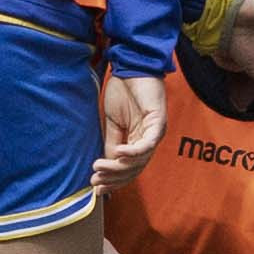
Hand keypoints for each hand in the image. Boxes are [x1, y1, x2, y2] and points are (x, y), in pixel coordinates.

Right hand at [93, 71, 167, 185]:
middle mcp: (150, 140)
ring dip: (118, 167)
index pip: (129, 169)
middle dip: (113, 178)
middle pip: (134, 169)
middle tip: (95, 181)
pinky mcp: (158, 122)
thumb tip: (105, 165)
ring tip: (99, 167)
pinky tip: (117, 154)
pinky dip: (132, 151)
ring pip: (139, 160)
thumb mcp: (112, 123)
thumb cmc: (123, 91)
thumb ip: (111, 143)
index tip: (95, 187)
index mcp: (139, 141)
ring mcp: (156, 132)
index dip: (113, 180)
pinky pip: (147, 143)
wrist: (130, 66)